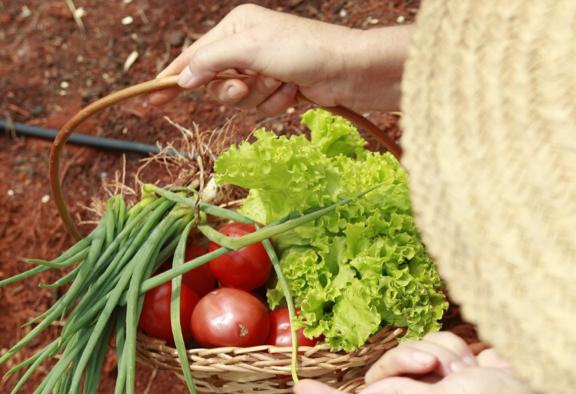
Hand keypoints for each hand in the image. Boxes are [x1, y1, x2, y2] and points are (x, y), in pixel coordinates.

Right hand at [150, 5, 409, 112]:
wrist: (349, 71)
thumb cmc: (303, 51)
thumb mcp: (250, 50)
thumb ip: (211, 62)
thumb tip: (182, 79)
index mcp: (235, 27)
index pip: (193, 55)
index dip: (172, 78)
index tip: (149, 99)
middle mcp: (247, 46)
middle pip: (215, 83)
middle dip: (233, 90)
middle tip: (249, 87)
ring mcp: (264, 69)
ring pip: (239, 100)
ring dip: (260, 98)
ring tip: (281, 85)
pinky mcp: (280, 88)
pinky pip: (262, 108)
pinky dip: (276, 104)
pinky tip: (294, 93)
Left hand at [294, 332, 561, 393]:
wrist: (543, 393)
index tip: (300, 388)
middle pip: (382, 375)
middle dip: (404, 364)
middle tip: (432, 369)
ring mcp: (436, 386)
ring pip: (408, 355)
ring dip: (435, 355)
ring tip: (461, 371)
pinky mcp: (452, 367)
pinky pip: (433, 344)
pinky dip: (451, 349)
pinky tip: (472, 364)